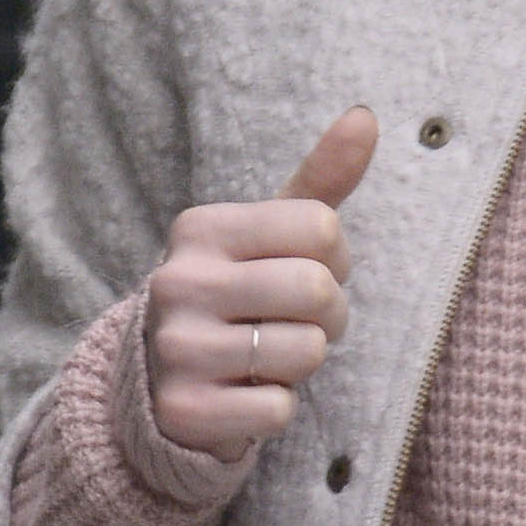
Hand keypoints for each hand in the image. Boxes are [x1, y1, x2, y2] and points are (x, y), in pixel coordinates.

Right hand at [141, 110, 379, 461]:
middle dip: (330, 314)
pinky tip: (244, 395)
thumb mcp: (269, 236)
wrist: (158, 386)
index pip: (322, 226)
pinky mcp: (183, 409)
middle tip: (297, 323)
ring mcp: (176, 347)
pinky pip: (277, 409)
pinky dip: (275, 408)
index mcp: (202, 228)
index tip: (307, 273)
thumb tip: (367, 116)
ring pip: (304, 351)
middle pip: (317, 288)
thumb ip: (320, 180)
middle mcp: (181, 280)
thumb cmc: (235, 298)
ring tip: (268, 357)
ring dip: (303, 363)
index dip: (336, 258)